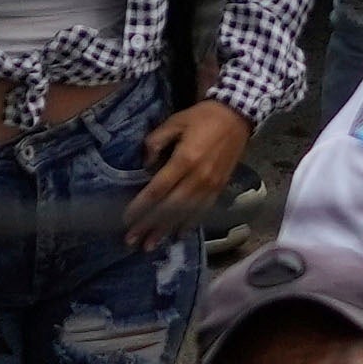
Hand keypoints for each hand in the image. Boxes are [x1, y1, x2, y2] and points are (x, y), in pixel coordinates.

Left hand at [134, 105, 257, 233]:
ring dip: (166, 231)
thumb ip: (156, 141)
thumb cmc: (201, 118)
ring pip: (185, 214)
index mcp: (185, 160)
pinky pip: (201, 212)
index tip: (126, 218)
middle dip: (149, 225)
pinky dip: (188, 225)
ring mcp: (210, 186)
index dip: (141, 206)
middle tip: (132, 241)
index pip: (158, 189)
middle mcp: (198, 178)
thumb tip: (144, 165)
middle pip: (169, 208)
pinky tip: (176, 234)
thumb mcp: (174, 121)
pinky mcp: (219, 189)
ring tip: (149, 246)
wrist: (236, 117)